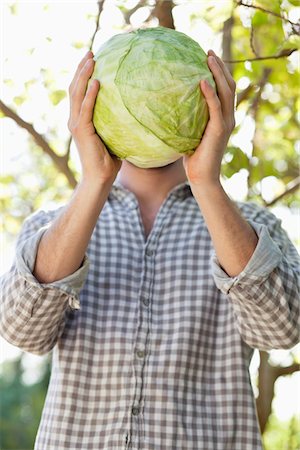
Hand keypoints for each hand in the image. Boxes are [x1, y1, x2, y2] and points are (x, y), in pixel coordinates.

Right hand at [68, 51, 121, 184]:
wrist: (100, 179)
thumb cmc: (109, 161)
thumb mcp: (114, 136)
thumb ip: (117, 123)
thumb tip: (134, 110)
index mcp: (80, 120)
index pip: (79, 92)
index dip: (83, 75)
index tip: (92, 59)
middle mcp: (75, 119)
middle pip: (74, 87)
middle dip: (81, 68)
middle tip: (90, 52)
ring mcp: (76, 124)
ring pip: (76, 94)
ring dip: (83, 75)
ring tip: (91, 59)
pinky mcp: (81, 131)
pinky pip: (86, 109)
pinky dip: (90, 95)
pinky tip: (97, 83)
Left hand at [183, 49, 235, 185]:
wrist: (201, 178)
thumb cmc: (193, 159)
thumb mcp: (190, 135)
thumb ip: (187, 121)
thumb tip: (169, 108)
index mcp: (223, 118)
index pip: (226, 90)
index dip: (220, 73)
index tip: (208, 58)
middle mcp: (228, 118)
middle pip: (229, 86)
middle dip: (220, 67)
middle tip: (209, 52)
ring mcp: (225, 123)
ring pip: (226, 92)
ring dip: (218, 73)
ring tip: (208, 57)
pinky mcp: (219, 130)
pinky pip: (215, 107)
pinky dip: (210, 93)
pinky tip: (201, 81)